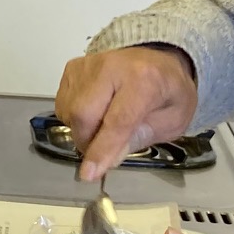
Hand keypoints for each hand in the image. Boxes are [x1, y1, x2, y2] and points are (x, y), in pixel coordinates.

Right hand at [55, 45, 197, 179]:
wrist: (159, 58)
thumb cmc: (168, 90)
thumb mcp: (172, 121)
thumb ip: (141, 139)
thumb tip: (107, 160)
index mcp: (145, 80)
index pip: (118, 120)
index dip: (102, 149)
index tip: (89, 174)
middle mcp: (112, 67)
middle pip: (83, 114)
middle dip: (88, 142)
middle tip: (103, 150)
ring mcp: (89, 65)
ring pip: (69, 110)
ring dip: (81, 130)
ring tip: (103, 127)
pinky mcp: (74, 67)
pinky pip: (62, 103)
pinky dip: (73, 117)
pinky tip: (93, 113)